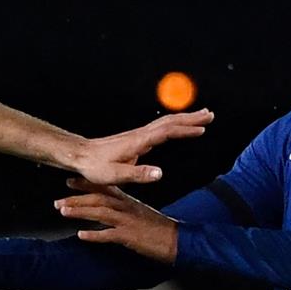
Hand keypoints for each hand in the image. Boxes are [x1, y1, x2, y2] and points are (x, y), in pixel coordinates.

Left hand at [55, 178, 179, 262]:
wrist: (180, 241)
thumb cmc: (161, 230)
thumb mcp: (142, 215)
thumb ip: (126, 211)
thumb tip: (112, 210)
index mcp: (129, 203)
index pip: (105, 189)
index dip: (86, 185)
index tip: (70, 182)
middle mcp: (127, 209)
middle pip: (98, 199)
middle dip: (76, 199)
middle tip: (58, 201)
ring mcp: (128, 222)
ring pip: (100, 213)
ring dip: (80, 211)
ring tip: (63, 211)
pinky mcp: (130, 236)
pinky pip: (110, 235)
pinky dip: (95, 235)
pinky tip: (81, 235)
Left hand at [70, 109, 212, 184]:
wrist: (79, 155)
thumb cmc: (95, 167)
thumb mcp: (115, 175)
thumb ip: (137, 174)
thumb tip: (160, 173)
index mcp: (138, 142)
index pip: (167, 132)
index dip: (185, 130)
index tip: (202, 128)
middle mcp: (140, 134)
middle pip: (170, 121)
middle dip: (191, 118)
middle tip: (210, 114)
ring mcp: (138, 135)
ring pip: (166, 122)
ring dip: (184, 118)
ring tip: (201, 116)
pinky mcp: (136, 138)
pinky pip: (160, 128)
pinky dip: (174, 124)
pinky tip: (178, 128)